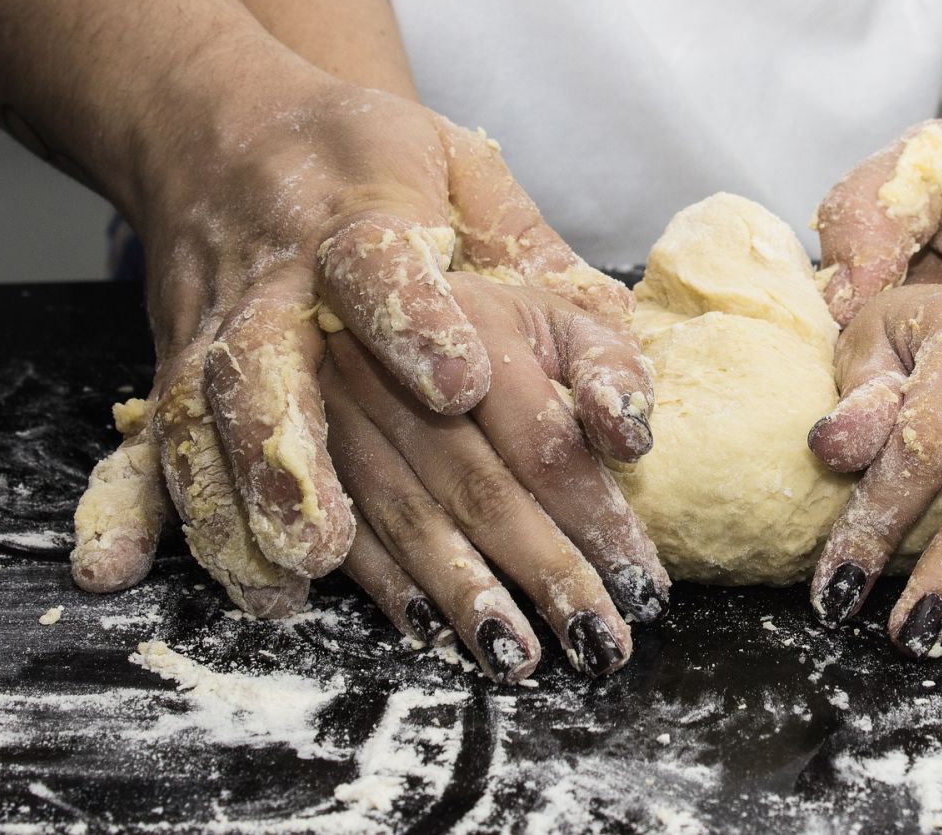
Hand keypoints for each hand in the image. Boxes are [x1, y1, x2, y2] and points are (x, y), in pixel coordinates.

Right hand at [69, 72, 640, 615]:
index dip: (420, 326)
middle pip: (347, 400)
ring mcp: (227, 345)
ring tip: (417, 618)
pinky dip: (238, 536)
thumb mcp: (479, 188)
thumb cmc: (379, 171)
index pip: (385, 272)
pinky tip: (284, 596)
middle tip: (538, 605)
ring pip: (263, 443)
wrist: (223, 142)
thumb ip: (562, 296)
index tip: (462, 386)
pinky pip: (199, 468)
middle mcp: (289, 290)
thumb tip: (626, 427)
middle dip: (447, 511)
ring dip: (330, 534)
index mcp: (367, 221)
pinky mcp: (186, 389)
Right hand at [324, 272, 666, 680]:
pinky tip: (431, 631)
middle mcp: (393, 366)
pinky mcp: (298, 452)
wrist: (356, 282)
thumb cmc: (490, 317)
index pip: (544, 440)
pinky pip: (344, 530)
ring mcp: (333, 412)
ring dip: (465, 596)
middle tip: (600, 641)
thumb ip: (609, 367)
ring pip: (407, 518)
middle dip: (545, 572)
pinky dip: (388, 586)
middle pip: (480, 487)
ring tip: (520, 658)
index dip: (595, 516)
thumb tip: (634, 439)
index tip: (643, 581)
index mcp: (475, 323)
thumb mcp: (558, 315)